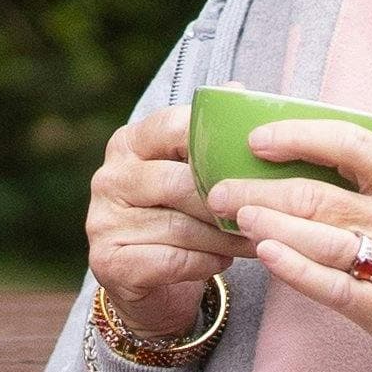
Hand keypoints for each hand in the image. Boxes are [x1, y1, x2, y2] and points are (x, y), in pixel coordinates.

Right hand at [84, 106, 250, 342]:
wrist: (147, 282)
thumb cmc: (178, 217)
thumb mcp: (189, 172)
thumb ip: (208, 137)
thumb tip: (237, 89)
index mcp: (128, 144)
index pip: (173, 127)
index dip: (216, 142)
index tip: (256, 158)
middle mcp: (110, 178)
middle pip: (179, 182)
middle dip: (228, 199)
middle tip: (267, 209)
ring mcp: (103, 221)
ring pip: (180, 226)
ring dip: (224, 236)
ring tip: (255, 238)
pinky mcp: (109, 262)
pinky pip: (172, 259)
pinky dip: (205, 262)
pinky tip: (223, 262)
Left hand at [208, 122, 371, 371]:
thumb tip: (327, 166)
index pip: (351, 144)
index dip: (300, 135)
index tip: (259, 138)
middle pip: (318, 193)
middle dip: (259, 187)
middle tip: (218, 187)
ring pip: (318, 236)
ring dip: (266, 222)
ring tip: (227, 214)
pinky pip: (333, 287)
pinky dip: (296, 270)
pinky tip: (265, 255)